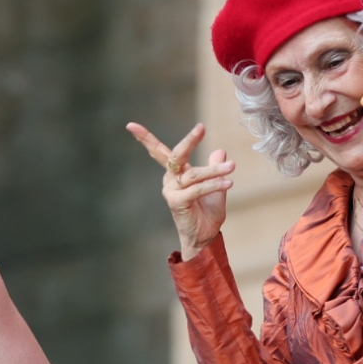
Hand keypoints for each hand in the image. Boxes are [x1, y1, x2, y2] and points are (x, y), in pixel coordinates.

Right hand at [125, 121, 234, 257]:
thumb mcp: (216, 186)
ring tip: (232, 167)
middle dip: (188, 141)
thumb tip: (220, 151)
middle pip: (176, 156)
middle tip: (200, 128)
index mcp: (175, 174)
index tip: (130, 125)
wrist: (204, 238)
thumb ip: (215, 168)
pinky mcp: (177, 202)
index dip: (145, 138)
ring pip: (194, 174)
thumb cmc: (207, 213)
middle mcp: (170, 180)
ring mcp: (172, 191)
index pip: (159, 152)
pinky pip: (197, 189)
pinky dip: (214, 185)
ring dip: (215, 170)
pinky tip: (228, 183)